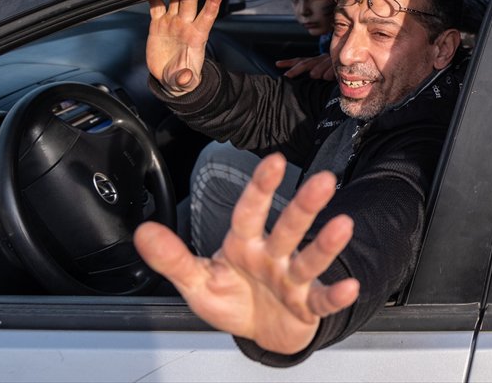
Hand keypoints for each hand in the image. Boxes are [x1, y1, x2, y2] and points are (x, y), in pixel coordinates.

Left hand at [134, 154, 357, 355]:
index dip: (261, 187)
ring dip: (326, 244)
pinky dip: (336, 295)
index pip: (250, 212)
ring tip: (343, 225)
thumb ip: (172, 258)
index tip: (273, 161)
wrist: (261, 331)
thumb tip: (142, 232)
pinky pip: (322, 300)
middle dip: (305, 204)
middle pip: (289, 227)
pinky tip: (349, 286)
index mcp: (245, 244)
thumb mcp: (196, 281)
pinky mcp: (307, 305)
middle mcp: (273, 256)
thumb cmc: (233, 298)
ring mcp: (292, 279)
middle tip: (324, 180)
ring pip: (310, 259)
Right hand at [146, 0, 223, 94]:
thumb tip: (185, 77)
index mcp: (196, 36)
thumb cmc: (182, 77)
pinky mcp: (158, 25)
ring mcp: (172, 23)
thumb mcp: (184, 81)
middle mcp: (185, 26)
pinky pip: (156, 6)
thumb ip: (185, 78)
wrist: (169, 78)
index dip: (214, 0)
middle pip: (190, 1)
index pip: (208, 14)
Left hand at [276, 54, 335, 79]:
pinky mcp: (341, 65)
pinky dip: (331, 71)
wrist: (356, 64)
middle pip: (307, 62)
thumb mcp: (326, 73)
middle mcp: (322, 59)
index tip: (277, 64)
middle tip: (288, 76)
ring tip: (314, 75)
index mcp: (316, 61)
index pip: (301, 60)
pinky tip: (328, 76)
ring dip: (317, 69)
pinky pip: (335, 68)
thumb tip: (306, 80)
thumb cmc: (338, 72)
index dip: (289, 62)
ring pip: (321, 63)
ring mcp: (331, 61)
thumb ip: (317, 75)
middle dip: (297, 69)